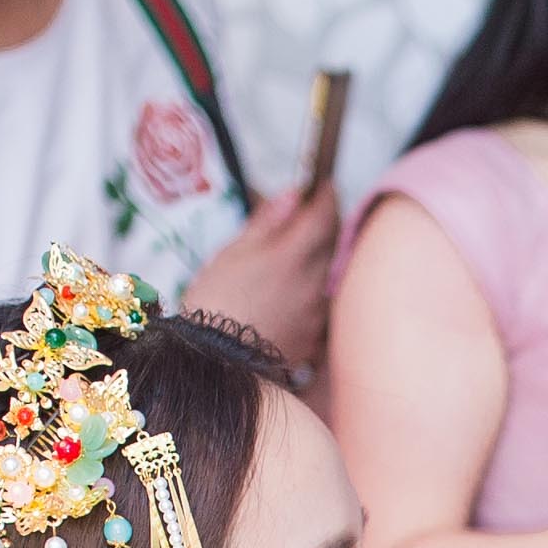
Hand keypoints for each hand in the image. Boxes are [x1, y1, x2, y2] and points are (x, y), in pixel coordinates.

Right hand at [183, 184, 342, 369]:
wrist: (214, 361)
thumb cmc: (215, 300)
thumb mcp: (234, 251)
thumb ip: (269, 222)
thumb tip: (295, 195)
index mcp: (291, 255)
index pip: (324, 215)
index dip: (327, 196)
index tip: (325, 186)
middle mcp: (313, 282)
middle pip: (333, 244)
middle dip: (325, 226)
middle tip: (311, 217)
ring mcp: (318, 312)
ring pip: (330, 276)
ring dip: (321, 262)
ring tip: (295, 262)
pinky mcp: (316, 337)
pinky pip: (324, 308)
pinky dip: (316, 296)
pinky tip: (295, 297)